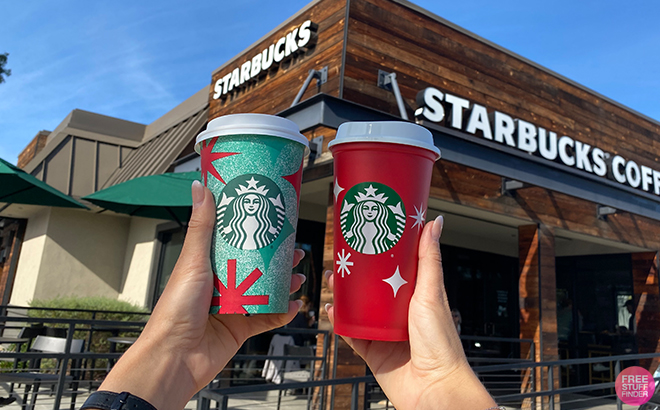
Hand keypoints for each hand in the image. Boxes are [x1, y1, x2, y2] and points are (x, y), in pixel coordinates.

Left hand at [99, 181, 305, 409]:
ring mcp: (231, 308)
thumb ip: (202, 226)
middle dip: (276, 258)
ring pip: (265, 291)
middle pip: (254, 266)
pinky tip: (296, 304)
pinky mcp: (240, 329)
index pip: (233, 243)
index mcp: (205, 266)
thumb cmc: (176, 307)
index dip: (253, 231)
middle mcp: (219, 285)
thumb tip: (200, 186)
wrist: (175, 357)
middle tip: (295, 249)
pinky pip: (267, 318)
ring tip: (298, 275)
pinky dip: (283, 312)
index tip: (272, 219)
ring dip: (283, 283)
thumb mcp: (193, 260)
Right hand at [326, 216, 496, 409]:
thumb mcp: (432, 293)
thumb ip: (429, 259)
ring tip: (332, 278)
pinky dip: (340, 321)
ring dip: (344, 295)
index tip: (368, 236)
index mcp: (418, 297)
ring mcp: (384, 332)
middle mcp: (400, 314)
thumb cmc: (441, 343)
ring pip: (358, 308)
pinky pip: (351, 332)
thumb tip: (435, 222)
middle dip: (356, 273)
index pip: (398, 269)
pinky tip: (332, 309)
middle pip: (373, 288)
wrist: (432, 389)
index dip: (382, 254)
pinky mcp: (372, 350)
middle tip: (342, 258)